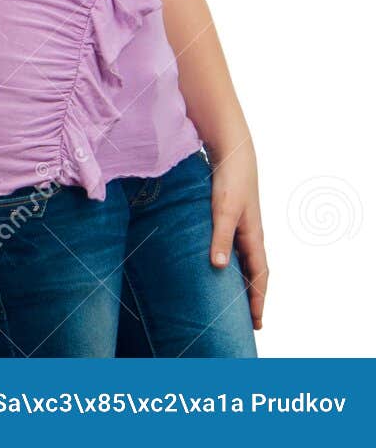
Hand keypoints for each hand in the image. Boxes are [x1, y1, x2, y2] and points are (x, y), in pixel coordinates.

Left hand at [207, 132, 267, 329]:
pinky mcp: (229, 216)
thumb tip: (217, 267)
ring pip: (243, 260)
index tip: (257, 323)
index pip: (260, 277)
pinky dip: (228, 260)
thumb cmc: (231, 181)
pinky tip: (216, 265)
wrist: (232, 152)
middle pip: (254, 273)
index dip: (258, 300)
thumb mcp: (224, 210)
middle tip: (246, 321)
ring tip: (230, 299)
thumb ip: (220, 236)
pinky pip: (232, 247)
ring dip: (239, 280)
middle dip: (252, 296)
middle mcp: (250, 235)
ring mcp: (240, 226)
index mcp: (253, 238)